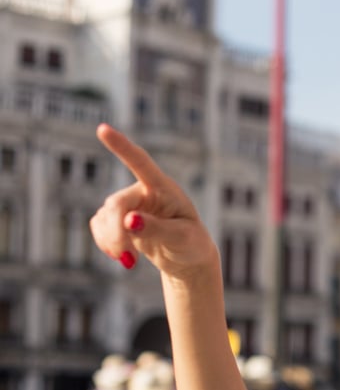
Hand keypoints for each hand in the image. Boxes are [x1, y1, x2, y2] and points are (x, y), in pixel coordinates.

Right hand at [89, 124, 216, 278]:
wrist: (186, 258)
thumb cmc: (191, 244)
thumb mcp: (181, 237)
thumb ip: (157, 228)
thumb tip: (129, 221)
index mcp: (163, 188)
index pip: (140, 163)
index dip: (121, 146)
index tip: (103, 129)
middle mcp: (143, 191)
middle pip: (116, 205)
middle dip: (117, 233)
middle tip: (126, 258)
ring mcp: (128, 204)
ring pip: (104, 218)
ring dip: (112, 242)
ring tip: (130, 260)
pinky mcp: (116, 219)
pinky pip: (98, 227)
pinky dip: (106, 244)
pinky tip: (123, 256)